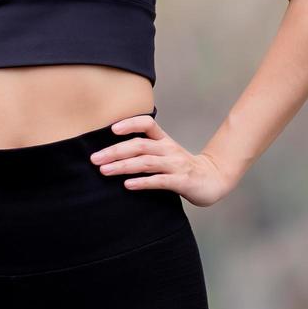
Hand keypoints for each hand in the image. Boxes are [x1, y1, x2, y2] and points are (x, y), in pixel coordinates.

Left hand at [89, 113, 233, 207]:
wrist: (212, 180)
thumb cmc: (181, 166)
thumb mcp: (164, 152)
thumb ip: (144, 149)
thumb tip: (111, 151)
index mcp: (164, 139)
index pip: (147, 124)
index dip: (130, 124)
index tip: (111, 129)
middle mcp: (169, 149)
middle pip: (139, 145)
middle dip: (115, 151)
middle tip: (95, 158)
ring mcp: (176, 165)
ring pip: (146, 162)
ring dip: (123, 166)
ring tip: (104, 170)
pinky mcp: (181, 181)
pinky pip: (159, 181)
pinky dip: (142, 182)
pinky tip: (127, 185)